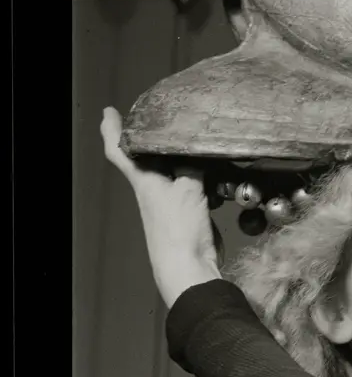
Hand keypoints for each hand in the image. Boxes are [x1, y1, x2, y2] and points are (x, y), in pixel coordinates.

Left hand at [100, 108, 221, 307]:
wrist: (188, 265)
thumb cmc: (178, 228)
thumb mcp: (187, 188)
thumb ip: (193, 163)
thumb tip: (200, 144)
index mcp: (144, 180)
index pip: (120, 150)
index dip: (112, 130)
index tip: (109, 112)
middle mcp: (153, 188)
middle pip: (149, 156)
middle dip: (153, 136)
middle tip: (162, 114)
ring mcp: (170, 200)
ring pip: (174, 169)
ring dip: (183, 155)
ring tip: (195, 137)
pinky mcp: (189, 210)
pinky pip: (195, 183)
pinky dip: (204, 174)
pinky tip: (216, 168)